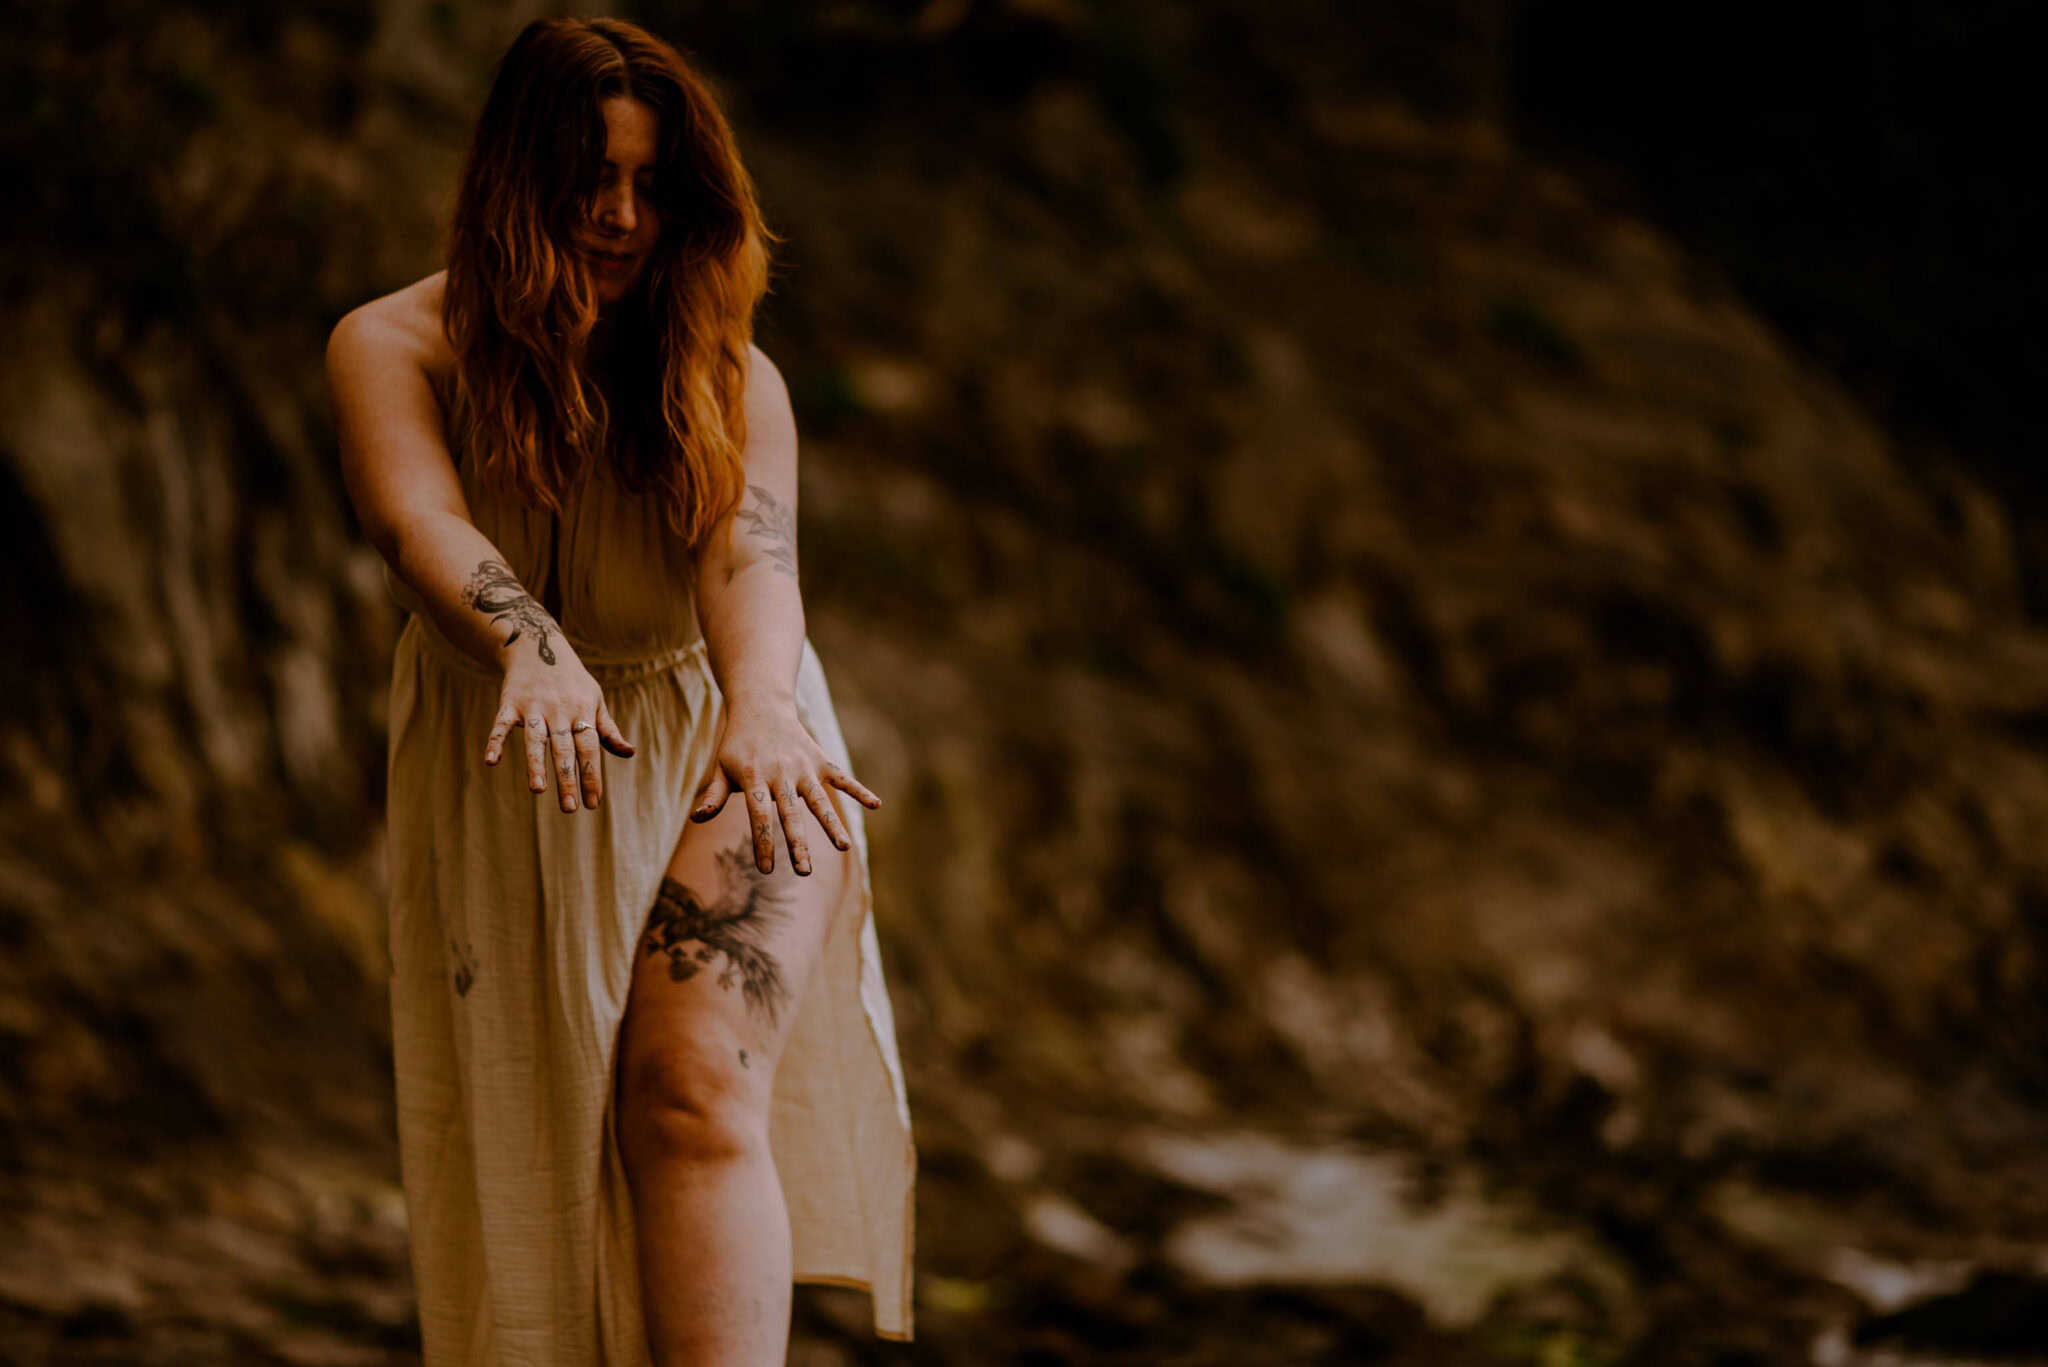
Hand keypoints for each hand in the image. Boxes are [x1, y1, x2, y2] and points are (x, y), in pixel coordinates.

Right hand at [482, 641, 635, 811]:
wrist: (538, 645)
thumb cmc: (572, 681)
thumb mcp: (595, 699)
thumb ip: (608, 730)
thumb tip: (629, 753)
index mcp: (583, 710)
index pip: (590, 748)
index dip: (592, 775)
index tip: (593, 802)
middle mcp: (559, 710)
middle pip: (565, 748)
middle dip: (568, 778)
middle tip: (569, 808)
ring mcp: (533, 706)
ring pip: (535, 739)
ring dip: (535, 764)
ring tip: (537, 790)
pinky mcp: (509, 702)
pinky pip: (501, 724)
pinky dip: (495, 741)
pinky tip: (491, 761)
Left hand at [690, 703, 880, 874]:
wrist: (761, 706)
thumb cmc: (738, 745)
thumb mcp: (722, 767)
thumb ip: (713, 794)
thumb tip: (695, 818)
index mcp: (754, 778)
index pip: (759, 815)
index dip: (763, 842)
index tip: (766, 869)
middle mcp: (781, 773)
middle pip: (791, 813)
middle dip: (798, 844)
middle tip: (804, 872)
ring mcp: (803, 767)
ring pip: (819, 800)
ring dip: (832, 824)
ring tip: (845, 848)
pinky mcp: (819, 760)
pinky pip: (842, 777)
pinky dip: (858, 789)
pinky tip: (876, 805)